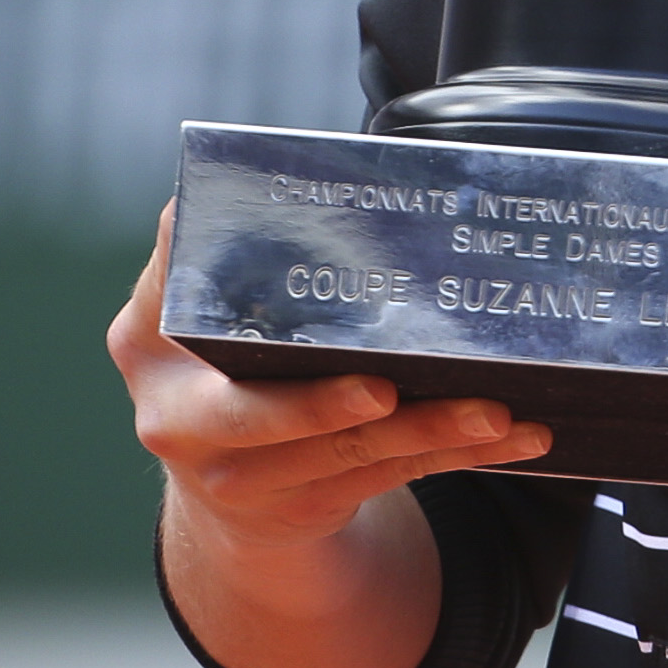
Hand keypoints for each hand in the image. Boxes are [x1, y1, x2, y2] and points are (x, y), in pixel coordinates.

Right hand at [107, 202, 551, 549]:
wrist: (224, 476)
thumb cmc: (236, 353)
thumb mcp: (216, 301)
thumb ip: (244, 248)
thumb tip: (298, 161)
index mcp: (150, 343)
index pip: (181, 305)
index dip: (228, 298)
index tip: (286, 292)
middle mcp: (179, 420)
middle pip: (253, 418)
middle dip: (321, 406)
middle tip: (384, 392)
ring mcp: (239, 477)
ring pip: (344, 454)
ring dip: (426, 430)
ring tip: (492, 410)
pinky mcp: (303, 506)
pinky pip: (391, 476)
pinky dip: (457, 453)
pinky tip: (517, 435)